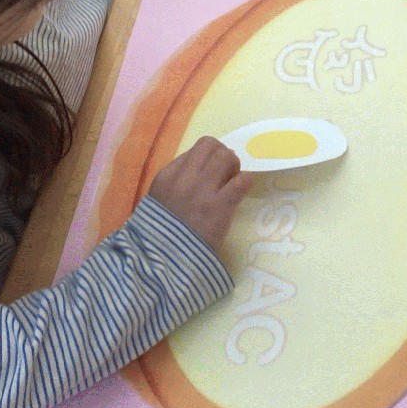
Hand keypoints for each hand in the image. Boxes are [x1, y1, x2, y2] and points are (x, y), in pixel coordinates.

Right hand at [149, 137, 254, 256]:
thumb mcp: (159, 200)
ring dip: (235, 167)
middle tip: (226, 173)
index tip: (211, 172)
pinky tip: (242, 190)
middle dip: (223, 155)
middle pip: (212, 146)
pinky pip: (242, 180)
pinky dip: (246, 181)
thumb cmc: (162, 233)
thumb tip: (202, 167)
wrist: (165, 261)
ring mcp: (203, 191)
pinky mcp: (220, 206)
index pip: (196, 149)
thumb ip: (177, 181)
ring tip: (232, 182)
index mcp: (167, 176)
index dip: (208, 158)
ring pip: (227, 157)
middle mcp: (184, 178)